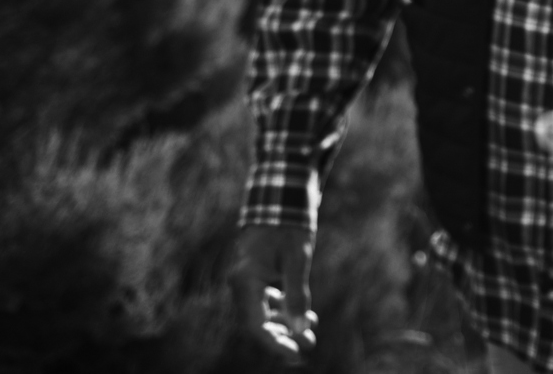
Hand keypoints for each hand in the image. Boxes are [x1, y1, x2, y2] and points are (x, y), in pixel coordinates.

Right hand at [232, 224, 318, 364]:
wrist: (282, 197)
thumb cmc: (289, 225)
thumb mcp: (298, 259)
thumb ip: (298, 294)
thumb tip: (301, 329)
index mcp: (245, 280)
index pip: (256, 326)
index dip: (275, 345)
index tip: (297, 355)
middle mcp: (241, 284)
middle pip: (258, 324)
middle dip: (283, 338)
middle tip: (309, 347)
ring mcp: (248, 281)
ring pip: (263, 315)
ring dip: (285, 326)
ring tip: (312, 331)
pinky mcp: (257, 277)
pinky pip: (267, 303)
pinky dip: (284, 311)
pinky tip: (305, 314)